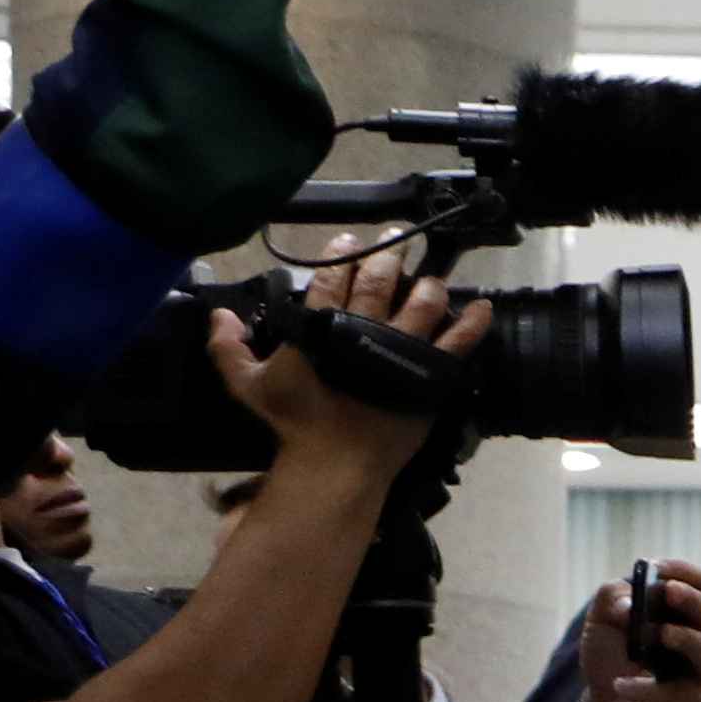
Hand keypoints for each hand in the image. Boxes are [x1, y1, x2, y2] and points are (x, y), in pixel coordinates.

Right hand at [219, 270, 492, 495]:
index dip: (341, 257)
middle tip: (395, 238)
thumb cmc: (294, 423)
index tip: (348, 243)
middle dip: (388, 256)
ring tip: (428, 277)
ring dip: (427, 285)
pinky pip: (457, 343)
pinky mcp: (431, 376)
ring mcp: (403, 352)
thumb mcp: (250, 385)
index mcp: (323, 328)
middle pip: (379, 282)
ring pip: (422, 303)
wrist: (337, 463)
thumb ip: (230, 348)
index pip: (332, 280)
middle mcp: (366, 331)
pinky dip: (472, 323)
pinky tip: (481, 306)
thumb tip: (219, 315)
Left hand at [576, 562, 700, 701]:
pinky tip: (623, 686)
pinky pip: (684, 692)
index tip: (654, 567)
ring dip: (684, 639)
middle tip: (667, 591)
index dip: (681, 571)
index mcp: (685, 611)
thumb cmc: (612, 658)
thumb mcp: (600, 621)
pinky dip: (652, 689)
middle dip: (690, 600)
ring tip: (654, 635)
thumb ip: (611, 599)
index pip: (699, 582)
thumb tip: (629, 605)